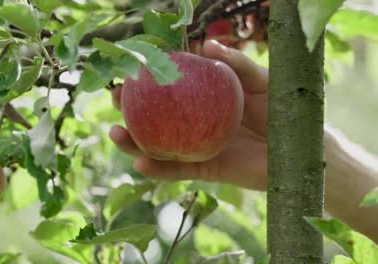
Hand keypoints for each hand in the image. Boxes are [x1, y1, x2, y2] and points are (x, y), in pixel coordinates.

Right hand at [109, 40, 268, 189]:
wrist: (299, 147)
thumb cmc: (282, 108)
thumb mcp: (260, 80)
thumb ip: (235, 64)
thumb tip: (206, 47)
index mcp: (203, 99)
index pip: (169, 87)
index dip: (147, 79)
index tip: (128, 69)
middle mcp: (194, 122)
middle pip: (155, 117)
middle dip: (130, 109)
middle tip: (115, 98)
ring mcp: (196, 146)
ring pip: (157, 146)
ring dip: (132, 143)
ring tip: (116, 133)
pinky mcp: (204, 169)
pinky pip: (176, 170)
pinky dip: (157, 170)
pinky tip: (140, 164)